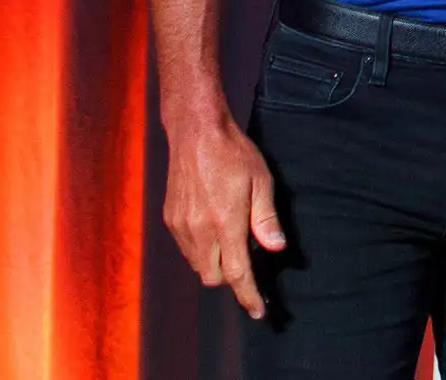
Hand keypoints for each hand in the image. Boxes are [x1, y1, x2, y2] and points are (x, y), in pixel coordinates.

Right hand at [161, 114, 284, 319]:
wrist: (195, 133)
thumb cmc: (234, 153)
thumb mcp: (261, 181)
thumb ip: (266, 218)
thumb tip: (276, 248)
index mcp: (225, 222)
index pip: (237, 273)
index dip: (248, 296)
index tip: (258, 312)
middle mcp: (198, 230)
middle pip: (214, 277)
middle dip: (231, 278)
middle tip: (248, 261)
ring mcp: (180, 226)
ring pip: (197, 265)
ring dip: (215, 263)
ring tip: (231, 239)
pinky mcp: (169, 219)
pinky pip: (186, 249)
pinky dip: (201, 250)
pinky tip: (213, 229)